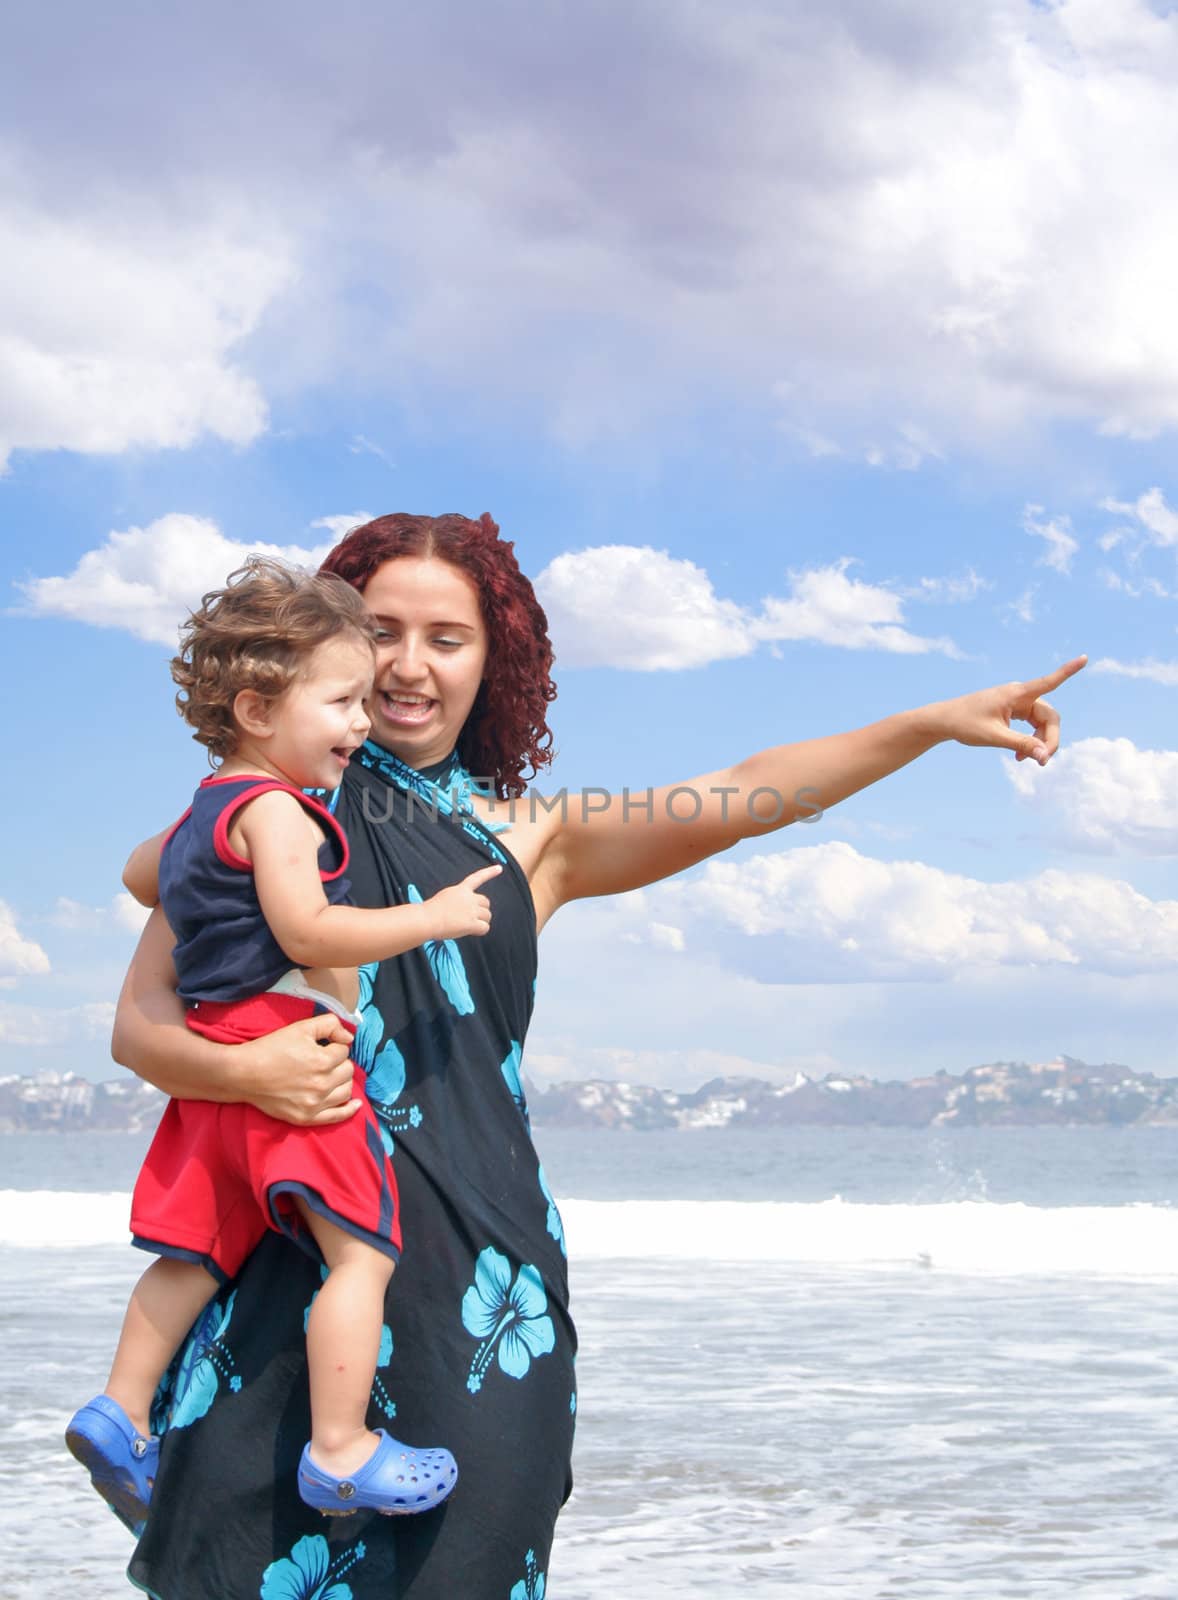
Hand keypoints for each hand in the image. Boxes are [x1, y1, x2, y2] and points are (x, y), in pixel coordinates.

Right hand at [237, 1011, 360, 1125]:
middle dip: (339, 1062)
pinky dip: (349, 1110)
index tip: (320, 1047)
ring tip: (331, 1076)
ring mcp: (315, 1104)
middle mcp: (322, 1084)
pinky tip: (355, 1104)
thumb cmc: (271, 1048)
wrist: (244, 1074)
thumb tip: (348, 1037)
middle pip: (348, 1070)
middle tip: (323, 1060)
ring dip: (342, 1081)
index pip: (344, 1051)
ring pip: (346, 1091)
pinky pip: (337, 1116)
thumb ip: (329, 1024)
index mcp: (322, 1060)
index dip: (333, 1046)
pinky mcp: (307, 1117)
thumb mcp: (300, 1028)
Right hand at [425, 865, 502, 939]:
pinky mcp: (472, 923)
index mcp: (460, 890)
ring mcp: (471, 910)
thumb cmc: (429, 912)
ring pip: (487, 916)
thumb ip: (457, 901)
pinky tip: (470, 931)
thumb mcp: (444, 898)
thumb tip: (463, 913)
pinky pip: (485, 928)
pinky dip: (480, 931)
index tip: (500, 868)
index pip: (477, 878)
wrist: (426, 920)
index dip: (489, 873)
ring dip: (481, 921)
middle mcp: (468, 898)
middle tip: (471, 918)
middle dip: (482, 910)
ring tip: (467, 926)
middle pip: (486, 902)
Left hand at [926, 656, 1086, 764]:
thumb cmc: (965, 724)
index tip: (1085, 657)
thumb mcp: (994, 737)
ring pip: (1042, 723)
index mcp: (1016, 693)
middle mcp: (1019, 695)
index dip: (1068, 671)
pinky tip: (1021, 756)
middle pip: (1050, 717)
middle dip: (1049, 739)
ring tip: (1027, 760)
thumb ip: (1021, 745)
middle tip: (1043, 762)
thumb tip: (1044, 756)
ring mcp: (1017, 703)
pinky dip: (1030, 741)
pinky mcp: (1013, 712)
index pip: (1048, 682)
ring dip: (1039, 742)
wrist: (944, 721)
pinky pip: (1031, 726)